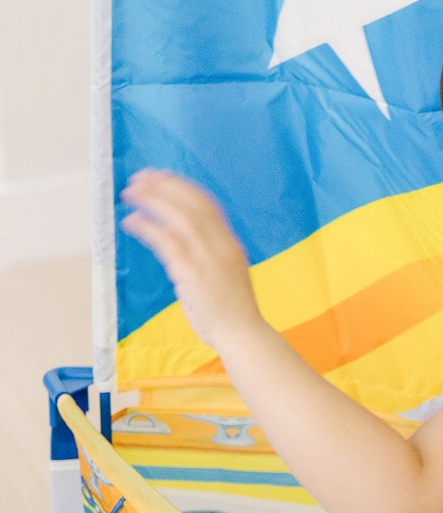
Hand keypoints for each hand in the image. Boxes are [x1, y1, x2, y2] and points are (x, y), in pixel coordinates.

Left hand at [120, 170, 263, 350]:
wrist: (243, 336)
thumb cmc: (231, 312)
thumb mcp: (224, 276)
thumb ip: (206, 257)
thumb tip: (178, 246)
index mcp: (231, 245)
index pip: (208, 205)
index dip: (183, 187)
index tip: (161, 177)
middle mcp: (223, 246)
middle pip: (193, 205)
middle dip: (165, 186)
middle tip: (140, 176)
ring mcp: (210, 259)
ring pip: (180, 218)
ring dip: (153, 201)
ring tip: (130, 192)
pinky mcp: (194, 274)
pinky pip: (167, 242)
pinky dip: (147, 228)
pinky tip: (131, 222)